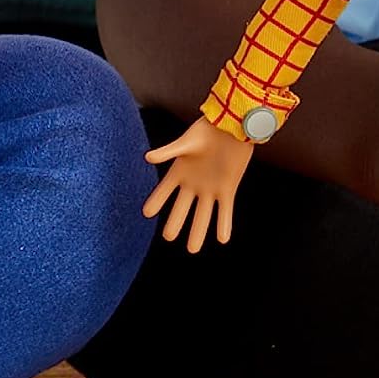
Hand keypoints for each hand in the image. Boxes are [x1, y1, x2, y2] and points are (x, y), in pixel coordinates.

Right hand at [143, 118, 254, 251]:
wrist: (232, 127)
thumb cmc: (206, 131)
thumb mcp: (186, 142)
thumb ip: (168, 152)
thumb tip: (147, 157)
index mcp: (179, 172)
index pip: (164, 191)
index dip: (156, 201)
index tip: (146, 213)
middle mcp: (193, 184)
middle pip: (181, 209)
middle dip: (175, 224)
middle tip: (168, 238)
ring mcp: (210, 188)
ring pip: (202, 215)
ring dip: (198, 231)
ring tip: (192, 250)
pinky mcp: (228, 189)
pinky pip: (224, 211)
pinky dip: (223, 224)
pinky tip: (222, 239)